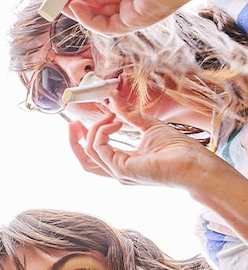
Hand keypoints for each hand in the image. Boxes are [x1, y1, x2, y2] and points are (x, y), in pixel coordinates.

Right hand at [67, 97, 215, 189]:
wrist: (195, 163)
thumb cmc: (179, 150)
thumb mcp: (148, 125)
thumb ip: (128, 114)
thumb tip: (113, 96)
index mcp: (125, 163)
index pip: (95, 155)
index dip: (86, 138)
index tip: (85, 120)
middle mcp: (118, 171)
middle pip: (85, 160)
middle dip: (75, 140)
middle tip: (73, 122)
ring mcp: (119, 173)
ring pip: (89, 153)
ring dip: (93, 130)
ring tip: (108, 116)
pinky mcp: (121, 169)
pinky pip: (100, 148)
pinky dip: (102, 131)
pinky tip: (115, 121)